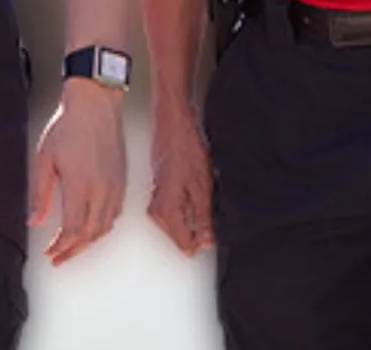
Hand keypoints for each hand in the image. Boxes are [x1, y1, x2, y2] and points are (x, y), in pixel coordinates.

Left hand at [31, 81, 126, 264]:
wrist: (96, 105)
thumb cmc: (68, 127)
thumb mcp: (44, 159)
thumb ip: (40, 194)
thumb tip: (34, 221)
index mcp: (80, 186)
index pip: (73, 231)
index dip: (61, 247)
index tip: (50, 253)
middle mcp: (102, 190)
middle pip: (90, 235)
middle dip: (73, 251)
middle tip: (58, 258)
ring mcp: (115, 187)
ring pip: (105, 227)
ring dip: (88, 242)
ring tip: (72, 247)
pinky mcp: (122, 181)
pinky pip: (114, 214)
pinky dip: (102, 227)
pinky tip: (91, 227)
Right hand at [146, 103, 213, 256]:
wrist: (173, 126)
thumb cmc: (186, 150)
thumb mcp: (203, 189)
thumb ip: (204, 220)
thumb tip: (206, 242)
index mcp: (166, 212)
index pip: (185, 245)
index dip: (204, 239)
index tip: (214, 227)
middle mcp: (156, 211)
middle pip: (180, 237)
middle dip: (199, 229)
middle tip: (210, 208)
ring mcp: (156, 203)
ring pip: (178, 226)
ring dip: (194, 218)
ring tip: (202, 196)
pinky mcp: (159, 195)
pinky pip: (174, 214)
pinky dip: (188, 209)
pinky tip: (195, 193)